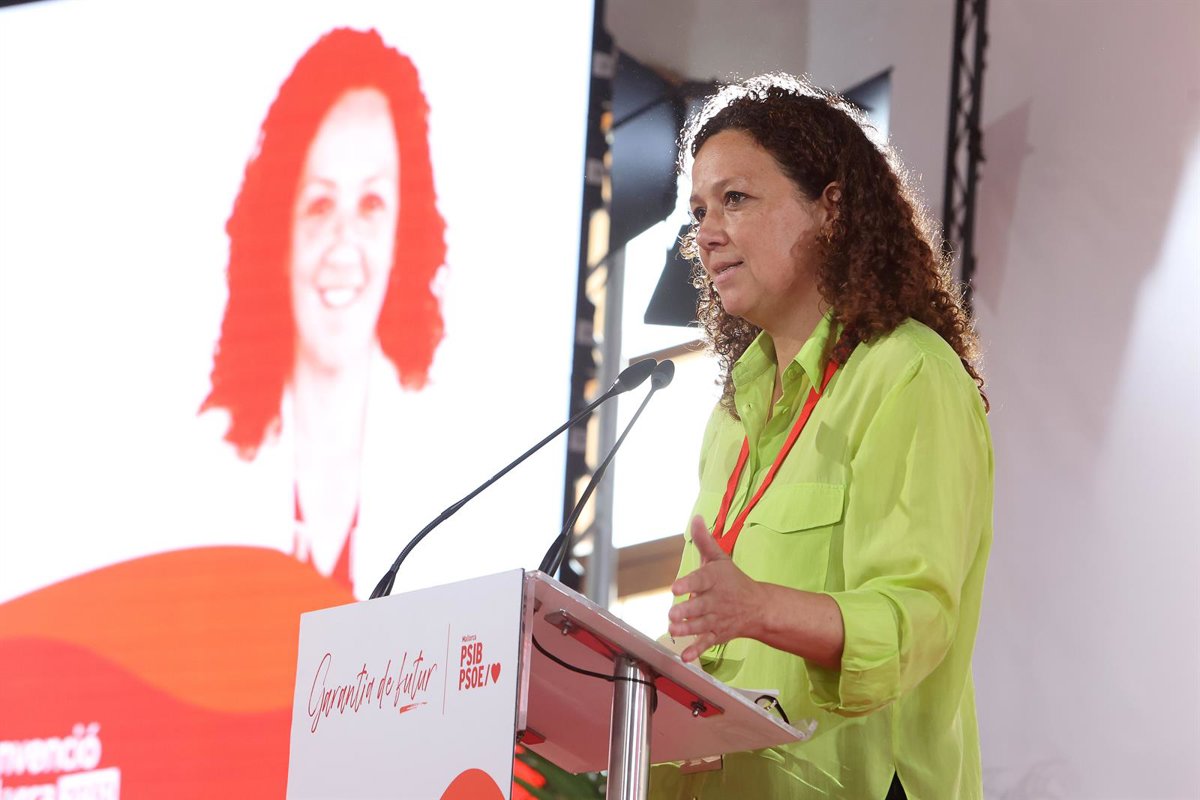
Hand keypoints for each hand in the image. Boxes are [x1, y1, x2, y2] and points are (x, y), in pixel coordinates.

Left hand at [667, 515, 765, 662]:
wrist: (759, 608)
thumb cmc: (733, 580)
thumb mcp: (719, 558)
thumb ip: (705, 540)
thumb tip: (696, 517)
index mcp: (715, 580)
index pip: (701, 580)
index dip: (688, 583)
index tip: (675, 587)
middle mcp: (716, 600)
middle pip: (700, 606)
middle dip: (686, 611)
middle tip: (672, 614)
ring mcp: (717, 619)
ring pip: (701, 625)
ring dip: (687, 629)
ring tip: (673, 630)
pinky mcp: (718, 634)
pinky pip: (707, 644)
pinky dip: (696, 651)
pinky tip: (685, 656)